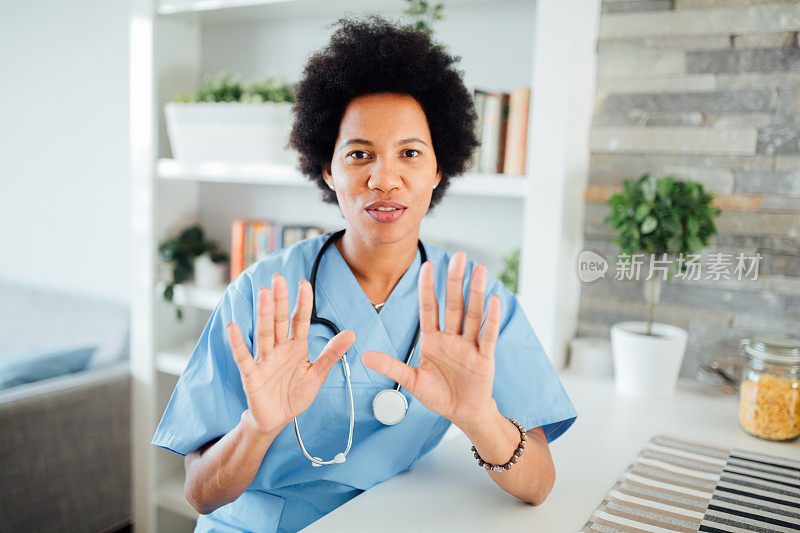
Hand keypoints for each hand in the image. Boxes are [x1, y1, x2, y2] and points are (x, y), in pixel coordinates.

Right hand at [227, 273, 355, 433]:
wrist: (278, 419)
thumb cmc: (295, 394)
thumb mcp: (317, 374)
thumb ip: (332, 354)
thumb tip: (352, 334)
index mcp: (296, 347)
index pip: (300, 321)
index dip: (303, 303)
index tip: (305, 283)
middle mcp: (279, 349)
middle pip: (279, 321)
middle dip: (279, 300)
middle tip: (278, 278)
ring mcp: (264, 360)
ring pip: (264, 333)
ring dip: (263, 314)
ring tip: (263, 293)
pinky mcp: (251, 375)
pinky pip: (244, 357)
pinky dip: (238, 344)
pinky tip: (234, 327)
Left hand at [361, 252, 501, 428]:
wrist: (462, 413)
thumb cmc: (438, 395)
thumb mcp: (411, 381)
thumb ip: (390, 366)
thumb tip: (364, 356)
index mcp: (432, 340)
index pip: (429, 309)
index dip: (427, 288)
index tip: (426, 266)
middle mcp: (451, 338)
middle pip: (453, 304)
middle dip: (455, 280)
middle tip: (459, 256)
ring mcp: (469, 346)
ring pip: (472, 314)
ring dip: (475, 292)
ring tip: (478, 269)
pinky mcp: (484, 358)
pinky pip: (487, 335)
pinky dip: (490, 319)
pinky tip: (493, 299)